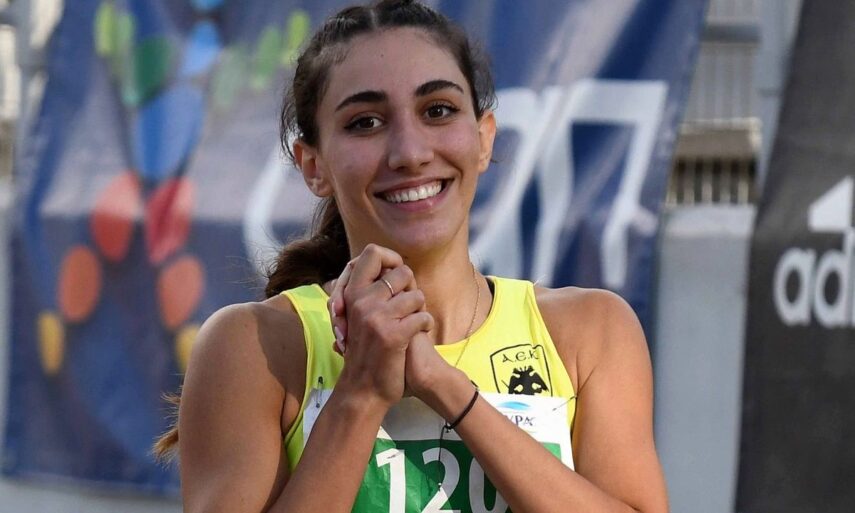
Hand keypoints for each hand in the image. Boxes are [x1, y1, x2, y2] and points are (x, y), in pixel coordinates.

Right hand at [329, 244, 432, 406]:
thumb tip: (390, 262)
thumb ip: (368, 291)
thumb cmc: (365, 351)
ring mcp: (376, 318)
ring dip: (420, 309)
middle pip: (401, 271)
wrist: (363, 390)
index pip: (373, 253)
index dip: (392, 258)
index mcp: (351, 293)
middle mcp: (361, 301)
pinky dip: (426, 325)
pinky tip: (419, 335)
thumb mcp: (357, 316)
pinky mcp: (393, 335)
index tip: (398, 275)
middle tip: (409, 306)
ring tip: (413, 324)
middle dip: (412, 288)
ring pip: (416, 295)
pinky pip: (423, 317)